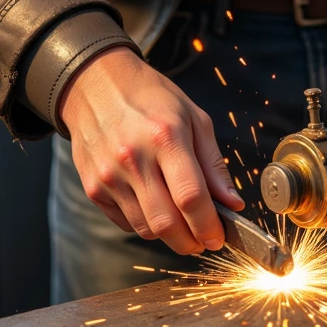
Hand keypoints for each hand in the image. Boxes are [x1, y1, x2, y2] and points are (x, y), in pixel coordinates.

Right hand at [57, 47, 243, 255]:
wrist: (95, 84)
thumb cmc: (151, 98)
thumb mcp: (193, 118)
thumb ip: (213, 165)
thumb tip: (233, 204)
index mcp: (165, 137)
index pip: (191, 197)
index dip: (208, 225)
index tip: (219, 237)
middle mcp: (133, 159)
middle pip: (166, 223)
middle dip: (191, 242)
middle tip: (204, 241)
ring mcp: (108, 176)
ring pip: (145, 228)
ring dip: (169, 236)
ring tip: (182, 224)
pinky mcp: (92, 188)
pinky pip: (125, 222)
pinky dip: (145, 224)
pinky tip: (155, 208)